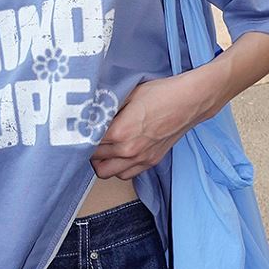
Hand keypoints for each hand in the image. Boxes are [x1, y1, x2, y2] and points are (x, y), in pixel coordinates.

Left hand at [90, 73, 173, 188]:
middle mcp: (128, 150)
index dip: (82, 137)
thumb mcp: (129, 93)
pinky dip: (118, 169)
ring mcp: (139, 159)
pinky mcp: (149, 162)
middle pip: (95, 160)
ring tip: (101, 151)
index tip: (79, 131)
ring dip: (101, 163)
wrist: (189, 102)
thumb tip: (93, 111)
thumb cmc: (162, 94)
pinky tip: (117, 156)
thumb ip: (110, 107)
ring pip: (107, 173)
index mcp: (120, 131)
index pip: (89, 142)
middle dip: (88, 150)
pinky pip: (125, 175)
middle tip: (88, 140)